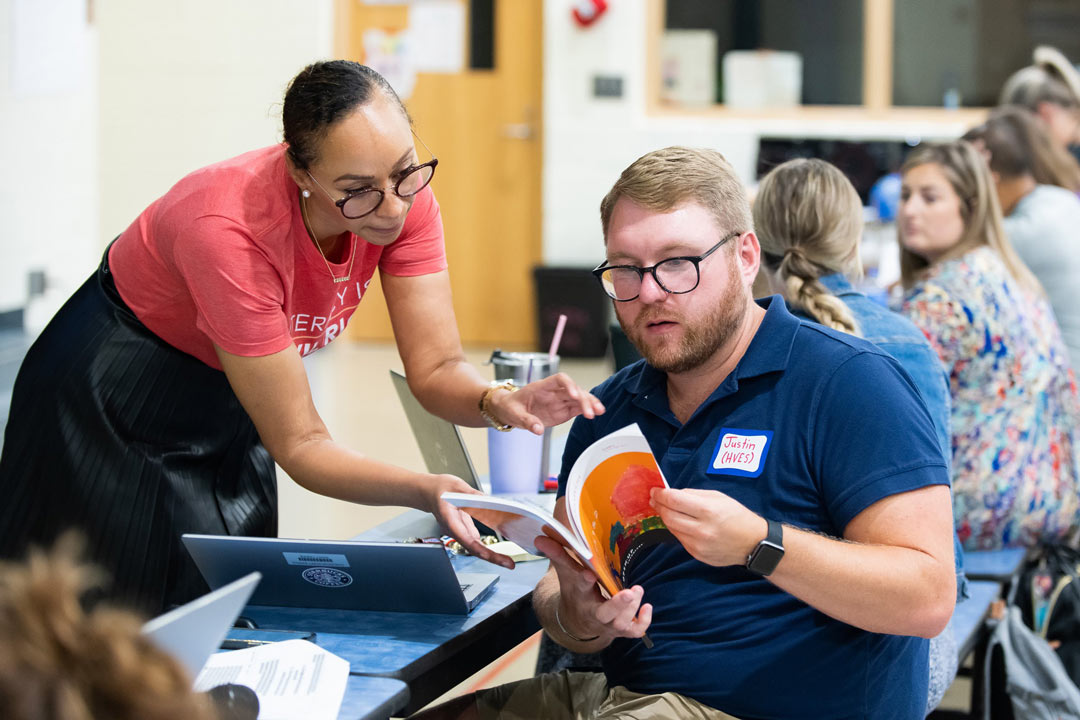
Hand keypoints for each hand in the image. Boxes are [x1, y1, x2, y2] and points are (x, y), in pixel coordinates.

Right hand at [427, 475, 514, 568]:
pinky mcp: (464, 531)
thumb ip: (472, 494)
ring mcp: (459, 532)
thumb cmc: (439, 490)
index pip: (465, 538)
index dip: (479, 548)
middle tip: (509, 564)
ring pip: (475, 548)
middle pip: (473, 548)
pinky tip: (501, 550)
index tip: (491, 556)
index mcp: (449, 519)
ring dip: (492, 556)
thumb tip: (489, 501)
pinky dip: (489, 548)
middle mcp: (454, 530)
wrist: (429, 493)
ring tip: (508, 561)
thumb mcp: (456, 486)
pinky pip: (477, 542)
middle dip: (491, 557)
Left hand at [489, 373, 604, 434]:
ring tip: (599, 411)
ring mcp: (560, 400)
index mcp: (541, 387)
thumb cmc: (510, 406)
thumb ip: (527, 421)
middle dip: (583, 399)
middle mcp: (554, 391)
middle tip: (590, 412)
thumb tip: (538, 430)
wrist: (509, 409)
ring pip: (579, 397)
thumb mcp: (514, 414)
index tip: (575, 395)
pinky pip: (578, 407)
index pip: (560, 379)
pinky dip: (587, 409)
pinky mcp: (563, 410)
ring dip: (590, 403)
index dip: (569, 385)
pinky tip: (596, 413)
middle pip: (573, 389)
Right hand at [535, 535, 651, 642]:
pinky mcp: (622, 630)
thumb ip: (557, 553)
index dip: (583, 581)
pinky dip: (643, 622)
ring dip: (632, 608)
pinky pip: (635, 631)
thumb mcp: (566, 572)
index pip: (579, 588)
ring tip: (637, 589)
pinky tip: (647, 606)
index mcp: (579, 596)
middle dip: (618, 605)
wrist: (578, 620)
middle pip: (605, 615)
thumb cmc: (574, 589)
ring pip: (621, 624)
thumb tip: (540, 535)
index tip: (588, 574)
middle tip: (630, 592)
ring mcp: (610, 624)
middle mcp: (594, 613)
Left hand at [650, 487, 765, 567]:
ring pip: (671, 528)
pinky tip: (682, 523)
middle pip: (668, 516)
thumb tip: (672, 493)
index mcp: (708, 511)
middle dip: (659, 505)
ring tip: (667, 509)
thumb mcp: (718, 497)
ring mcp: (698, 545)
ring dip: (666, 517)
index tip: (654, 491)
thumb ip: (693, 494)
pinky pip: (680, 539)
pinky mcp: (697, 555)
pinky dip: (677, 529)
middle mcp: (701, 529)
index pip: (674, 500)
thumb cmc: (736, 516)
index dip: (660, 494)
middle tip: (655, 499)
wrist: (753, 543)